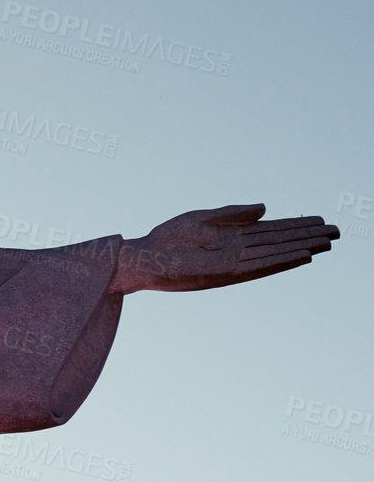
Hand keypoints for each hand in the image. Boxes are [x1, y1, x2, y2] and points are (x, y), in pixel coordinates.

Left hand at [111, 203, 338, 293]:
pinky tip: (302, 255)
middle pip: (280, 242)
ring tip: (327, 242)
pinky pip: (260, 267)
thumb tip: (265, 207)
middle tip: (337, 231)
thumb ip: (233, 213)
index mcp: (234, 237)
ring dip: (301, 248)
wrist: (144, 257)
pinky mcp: (226, 273)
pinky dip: (282, 261)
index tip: (320, 219)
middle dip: (307, 236)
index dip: (296, 225)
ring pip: (276, 254)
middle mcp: (239, 251)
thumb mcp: (202, 218)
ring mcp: (235, 263)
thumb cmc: (168, 238)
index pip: (272, 230)